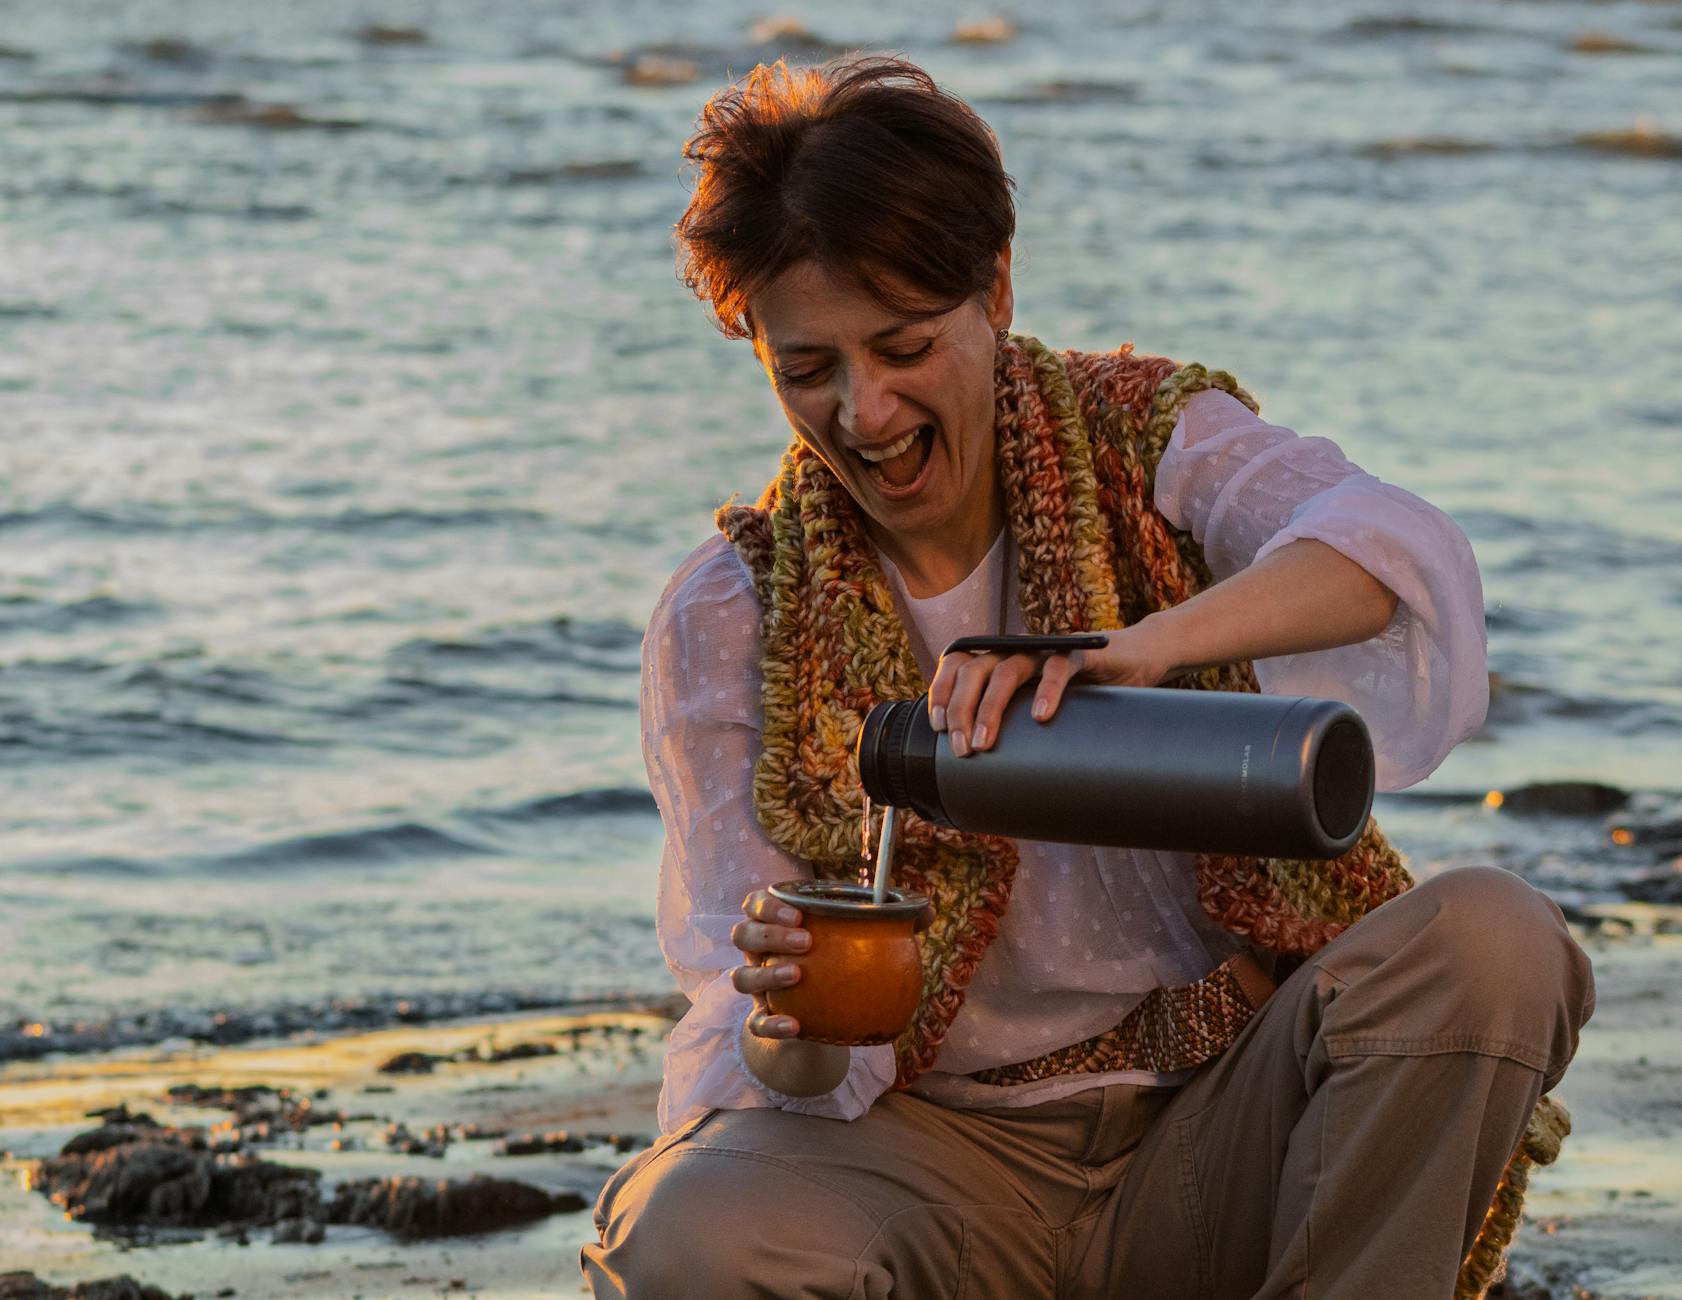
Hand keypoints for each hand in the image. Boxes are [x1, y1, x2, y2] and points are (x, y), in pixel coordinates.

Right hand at [729, 888, 937, 1039]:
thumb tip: (926, 911)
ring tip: (797, 975)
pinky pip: (757, 1024)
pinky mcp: (763, 1021)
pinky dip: (772, 1025)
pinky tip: (795, 1027)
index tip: (800, 914)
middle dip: (770, 933)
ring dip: (766, 974)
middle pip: (744, 934)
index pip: (757, 903)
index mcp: (778, 925)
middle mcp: (760, 953)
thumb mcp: (861, 944)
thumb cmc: (841, 966)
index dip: (770, 905)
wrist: (823, 1020)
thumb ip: (891, 925)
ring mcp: (758, 989)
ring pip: (741, 977)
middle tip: (806, 940)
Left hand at [928, 618, 1179, 754]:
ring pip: (1007, 670)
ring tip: (986, 743)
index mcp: (1004, 661)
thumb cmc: (1085, 694)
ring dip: (991, 707)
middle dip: (961, 711)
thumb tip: (985, 769)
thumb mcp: (1042, 711)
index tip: (937, 729)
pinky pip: (1059, 667)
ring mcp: (1047, 650)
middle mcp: (1020, 652)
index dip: (942, 692)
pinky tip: (1040, 716)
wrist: (1139, 661)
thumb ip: (1017, 725)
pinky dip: (1047, 690)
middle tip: (963, 749)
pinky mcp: (1080, 652)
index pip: (958, 666)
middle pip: (975, 671)